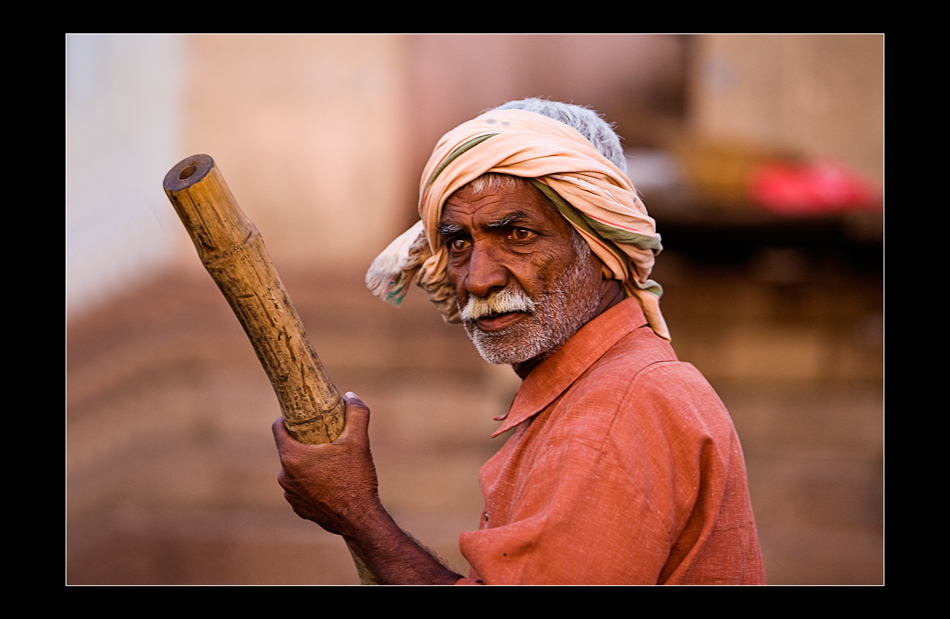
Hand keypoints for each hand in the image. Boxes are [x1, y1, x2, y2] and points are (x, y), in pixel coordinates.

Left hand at [273, 393, 381, 536]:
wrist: (360, 519)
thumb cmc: (356, 478)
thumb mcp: (358, 441)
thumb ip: (356, 414)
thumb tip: (351, 396)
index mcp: (292, 457)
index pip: (278, 429)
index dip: (288, 418)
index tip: (302, 415)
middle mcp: (284, 477)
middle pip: (289, 449)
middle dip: (304, 442)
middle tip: (324, 439)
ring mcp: (290, 495)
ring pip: (295, 470)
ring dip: (308, 464)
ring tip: (330, 462)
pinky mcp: (299, 509)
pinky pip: (301, 489)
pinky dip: (312, 483)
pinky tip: (330, 483)